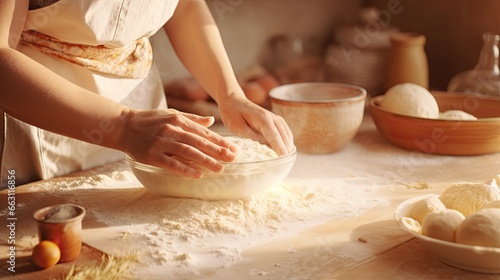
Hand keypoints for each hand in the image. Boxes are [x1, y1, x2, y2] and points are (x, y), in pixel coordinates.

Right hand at [120, 108, 235, 178]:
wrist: (123, 126)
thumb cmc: (150, 120)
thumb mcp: (171, 114)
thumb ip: (192, 119)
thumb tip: (212, 121)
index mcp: (178, 120)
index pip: (204, 132)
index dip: (220, 141)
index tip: (233, 148)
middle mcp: (172, 131)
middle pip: (199, 142)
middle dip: (218, 151)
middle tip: (233, 158)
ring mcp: (162, 143)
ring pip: (189, 153)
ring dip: (206, 161)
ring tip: (220, 168)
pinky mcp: (153, 155)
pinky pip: (172, 164)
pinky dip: (186, 169)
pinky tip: (198, 175)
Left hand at [218, 95, 293, 155]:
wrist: (233, 100)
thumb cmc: (232, 113)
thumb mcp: (237, 127)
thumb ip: (251, 136)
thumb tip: (264, 146)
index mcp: (263, 119)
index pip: (274, 136)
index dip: (279, 149)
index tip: (283, 160)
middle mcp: (272, 118)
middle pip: (284, 137)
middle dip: (285, 151)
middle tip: (283, 166)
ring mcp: (276, 118)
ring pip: (287, 135)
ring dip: (287, 147)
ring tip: (285, 162)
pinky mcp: (276, 121)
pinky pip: (285, 133)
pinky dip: (286, 142)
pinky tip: (284, 151)